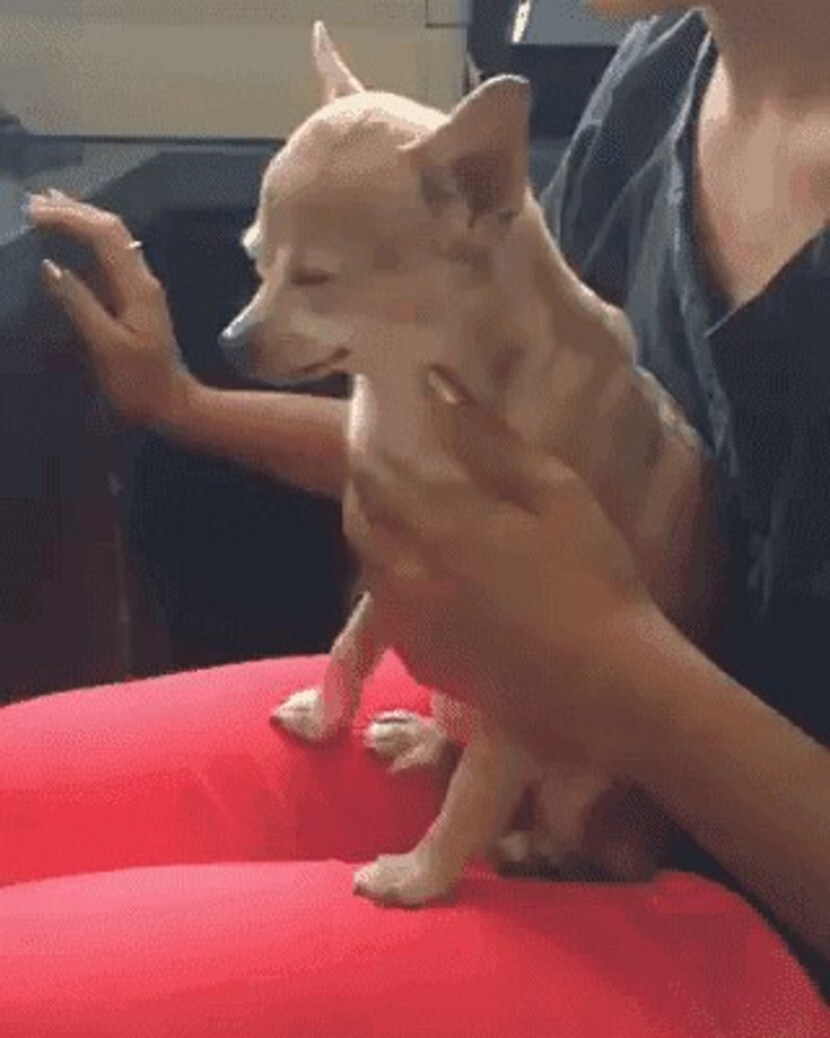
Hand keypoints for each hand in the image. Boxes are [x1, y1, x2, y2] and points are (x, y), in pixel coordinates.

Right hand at [26, 190, 193, 425]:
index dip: (69, 218)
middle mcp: (143, 279)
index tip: (34, 212)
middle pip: (111, 230)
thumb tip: (50, 267)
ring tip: (48, 207)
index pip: (104, 236)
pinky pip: (111, 257)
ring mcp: (142, 287)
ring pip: (113, 240)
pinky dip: (89, 240)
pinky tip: (72, 239)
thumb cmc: (139, 382)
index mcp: (137, 287)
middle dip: (74, 211)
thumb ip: (79, 304)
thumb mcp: (106, 346)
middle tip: (35, 202)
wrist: (173, 404)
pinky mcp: (136, 298)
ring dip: (82, 220)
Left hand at [350, 366, 656, 764]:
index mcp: (435, 527)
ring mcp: (410, 626)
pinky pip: (389, 612)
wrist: (604, 685)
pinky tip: (433, 581)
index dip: (368, 448)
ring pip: (370, 568)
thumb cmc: (592, 580)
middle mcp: (405, 576)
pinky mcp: (424, 662)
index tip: (381, 428)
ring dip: (381, 539)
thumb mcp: (556, 493)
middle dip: (370, 493)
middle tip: (398, 474)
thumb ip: (491, 438)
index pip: (370, 476)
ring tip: (414, 523)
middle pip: (361, 523)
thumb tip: (437, 383)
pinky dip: (396, 586)